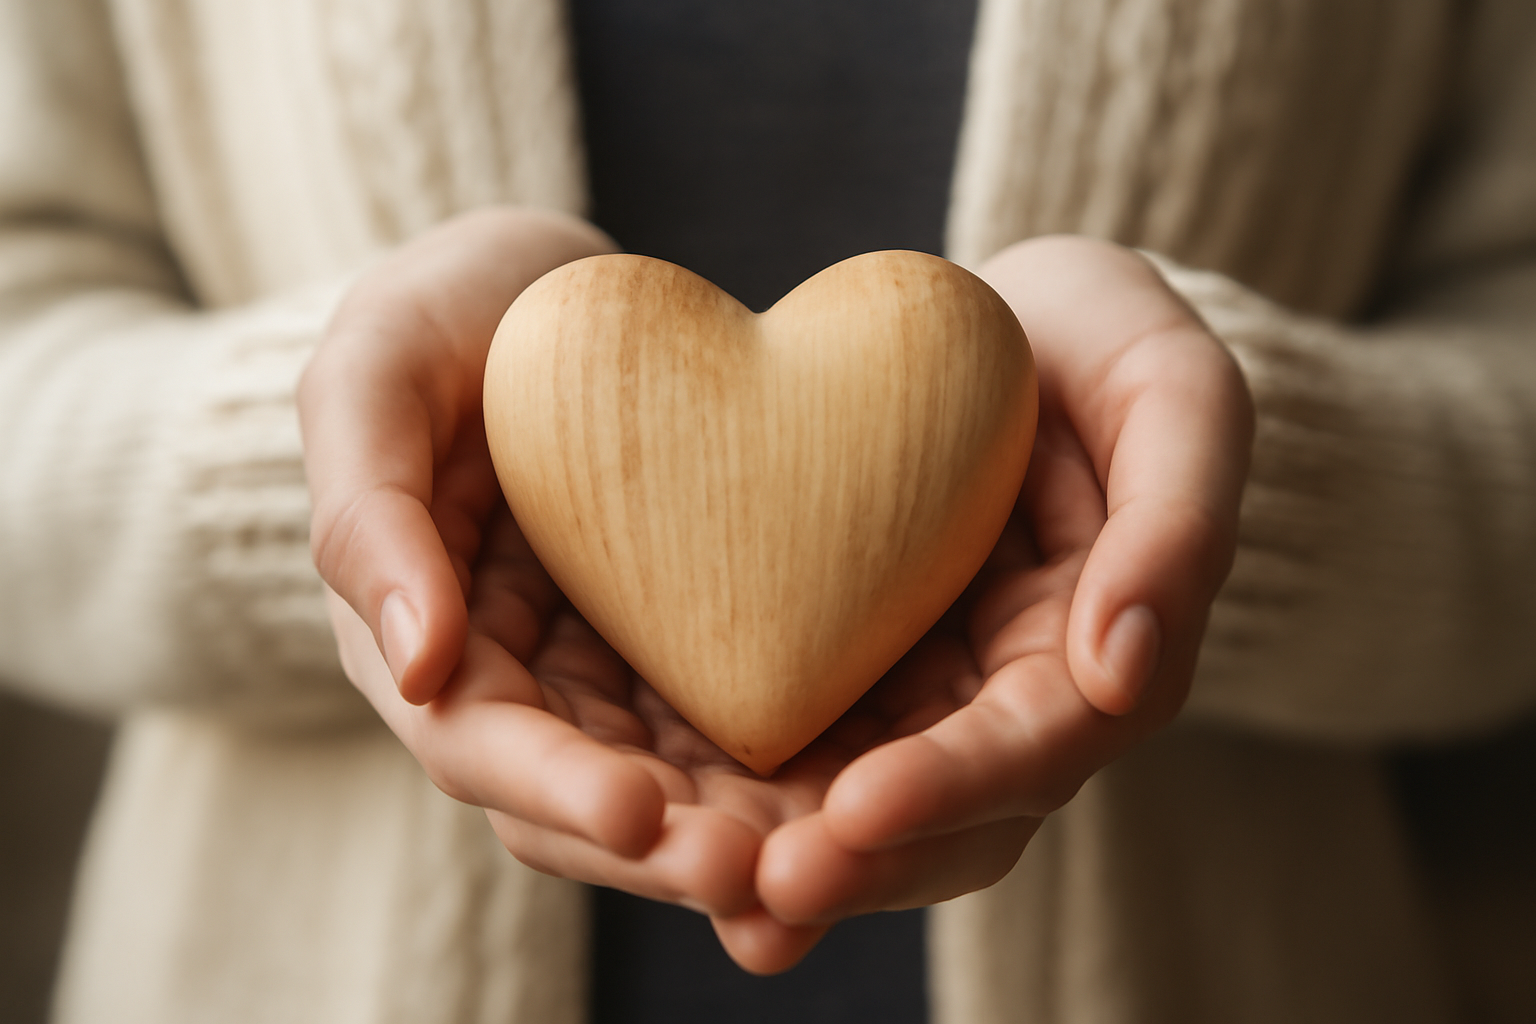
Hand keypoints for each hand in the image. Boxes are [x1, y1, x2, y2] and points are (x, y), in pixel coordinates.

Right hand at [302, 205, 828, 962]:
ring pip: (675, 783)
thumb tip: (415, 667)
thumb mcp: (375, 376)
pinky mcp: (691, 640)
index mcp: (431, 640)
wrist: (544, 290)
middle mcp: (522, 681)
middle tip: (760, 872)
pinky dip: (790, 761)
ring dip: (741, 831)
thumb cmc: (440, 320)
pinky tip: (870, 778)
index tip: (637, 811)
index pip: (478, 747)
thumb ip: (370, 513)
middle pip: (587, 798)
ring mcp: (612, 669)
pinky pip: (739, 713)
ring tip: (828, 853)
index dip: (553, 787)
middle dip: (666, 845)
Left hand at [743, 236, 1253, 958]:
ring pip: (858, 810)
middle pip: (942, 822)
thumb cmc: (1109, 347)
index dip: (951, 787)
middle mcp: (1006, 702)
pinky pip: (790, 741)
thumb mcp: (1175, 396)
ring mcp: (921, 693)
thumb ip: (1175, 525)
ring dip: (784, 852)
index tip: (860, 809)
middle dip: (858, 862)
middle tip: (761, 888)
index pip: (1033, 750)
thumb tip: (1124, 670)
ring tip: (696, 874)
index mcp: (1096, 659)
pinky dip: (734, 786)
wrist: (1019, 322)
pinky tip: (656, 813)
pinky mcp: (844, 665)